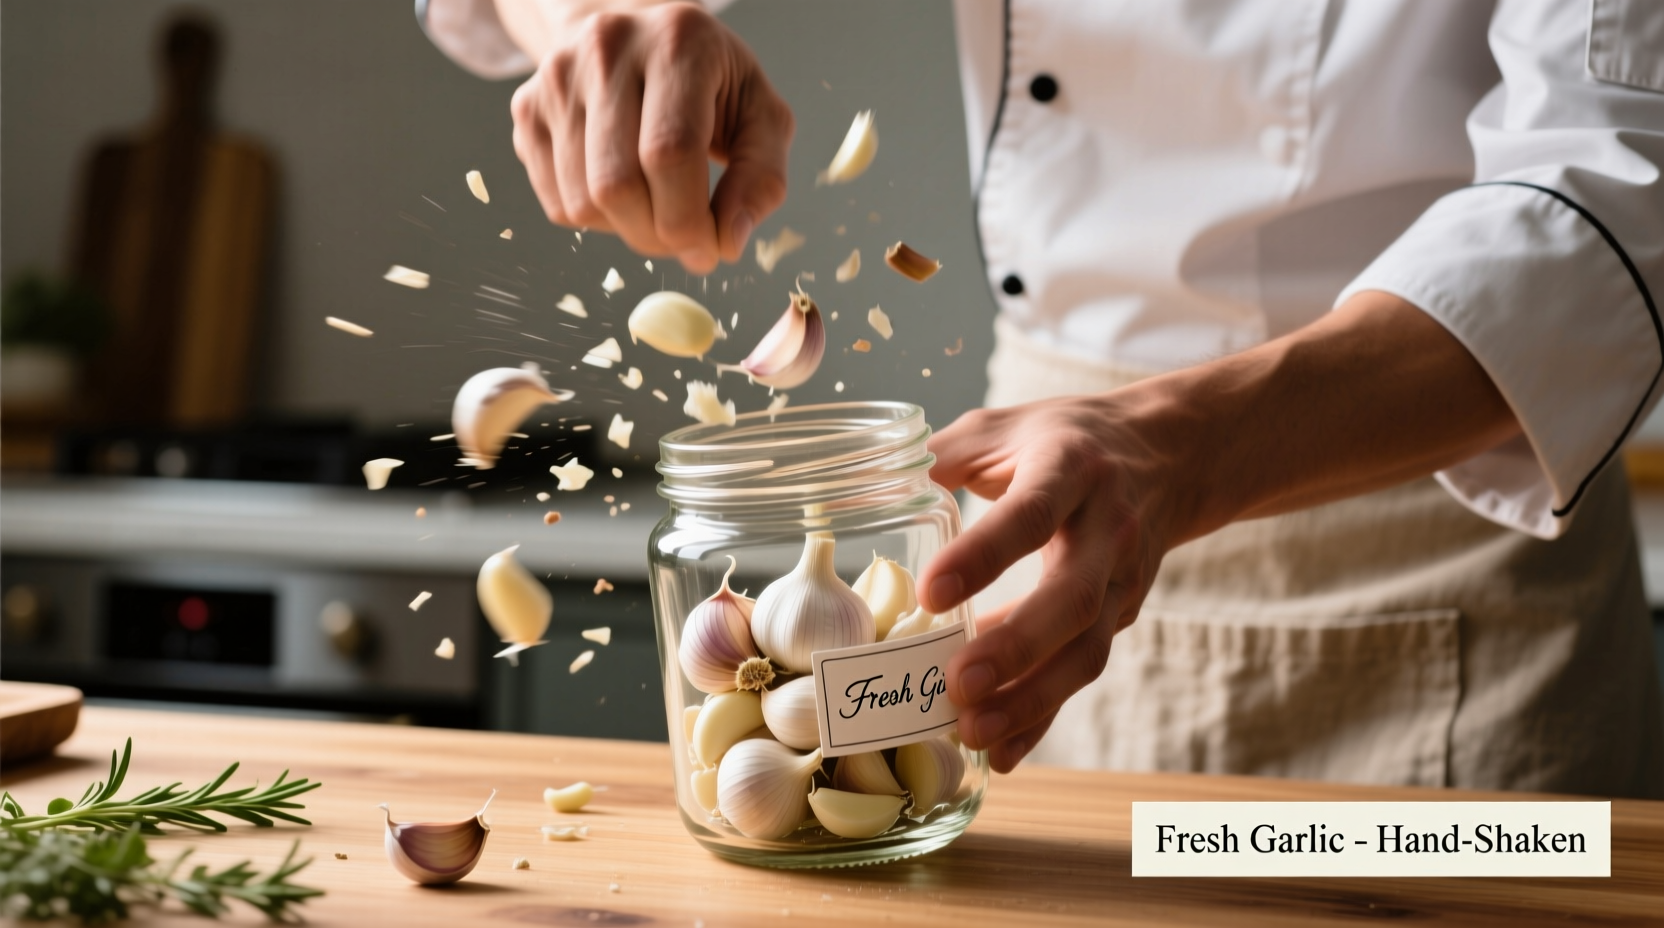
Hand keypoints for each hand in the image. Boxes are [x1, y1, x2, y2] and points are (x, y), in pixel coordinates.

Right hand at [508, 2, 793, 273]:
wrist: (640, 36)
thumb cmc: (709, 83)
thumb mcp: (761, 116)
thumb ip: (762, 179)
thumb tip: (729, 242)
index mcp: (677, 43)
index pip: (668, 153)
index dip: (688, 221)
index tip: (711, 249)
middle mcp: (606, 50)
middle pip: (616, 185)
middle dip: (657, 236)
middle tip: (685, 241)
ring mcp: (557, 79)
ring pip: (583, 204)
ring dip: (627, 231)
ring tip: (658, 209)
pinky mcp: (528, 109)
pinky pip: (557, 204)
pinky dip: (597, 221)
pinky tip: (625, 192)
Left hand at [918, 395, 1178, 772]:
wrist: (1169, 454)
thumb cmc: (1063, 439)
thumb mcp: (1003, 427)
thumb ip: (939, 455)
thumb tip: (860, 487)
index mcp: (1070, 467)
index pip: (1030, 513)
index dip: (985, 555)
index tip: (932, 592)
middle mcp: (1107, 527)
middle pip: (1073, 597)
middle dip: (1017, 646)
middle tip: (958, 684)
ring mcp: (1123, 578)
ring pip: (1088, 649)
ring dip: (1031, 697)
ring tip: (972, 731)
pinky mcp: (1124, 614)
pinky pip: (1084, 672)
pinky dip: (1044, 716)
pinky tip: (1002, 752)